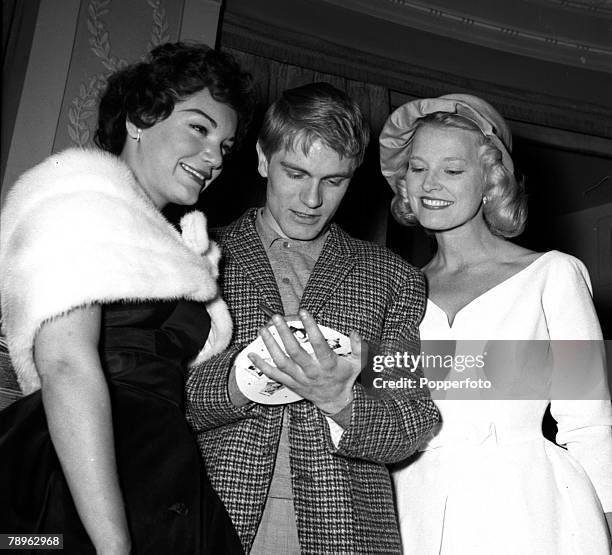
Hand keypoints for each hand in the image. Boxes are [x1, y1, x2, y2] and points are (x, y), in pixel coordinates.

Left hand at [247, 309, 364, 413]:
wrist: (335, 401)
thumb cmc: (344, 378)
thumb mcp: (357, 363)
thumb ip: (359, 347)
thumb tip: (355, 331)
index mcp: (328, 364)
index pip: (319, 344)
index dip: (311, 327)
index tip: (303, 312)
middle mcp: (312, 372)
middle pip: (295, 352)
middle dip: (284, 333)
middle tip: (277, 317)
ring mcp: (299, 379)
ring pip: (281, 362)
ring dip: (270, 346)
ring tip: (262, 330)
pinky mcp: (290, 383)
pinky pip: (273, 375)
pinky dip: (261, 365)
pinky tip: (251, 354)